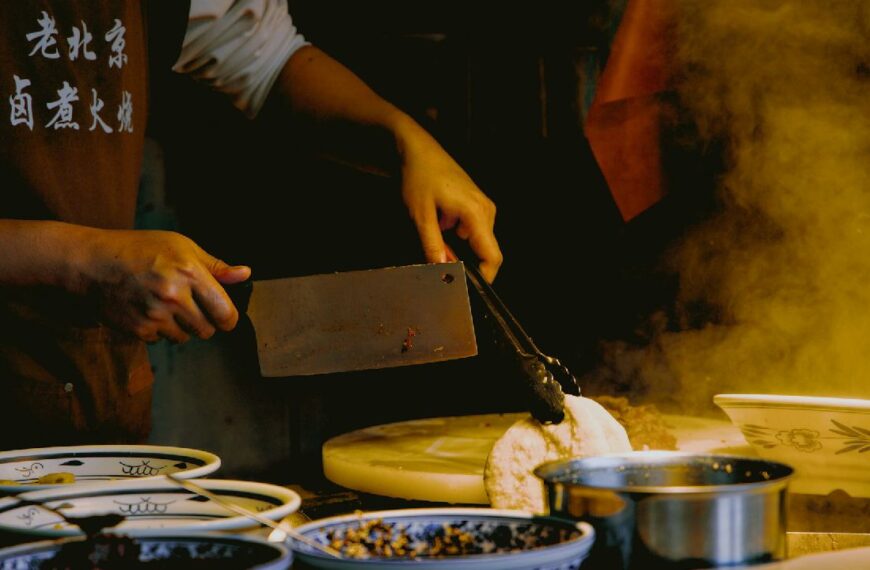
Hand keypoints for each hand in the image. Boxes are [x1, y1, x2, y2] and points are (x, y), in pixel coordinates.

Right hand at [82, 229, 249, 342]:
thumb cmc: (140, 250)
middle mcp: (174, 295)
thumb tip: (245, 274)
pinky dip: (158, 330)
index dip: (228, 318)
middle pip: (207, 331)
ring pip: (185, 338)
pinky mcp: (138, 329)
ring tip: (165, 304)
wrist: (92, 263)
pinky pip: (161, 340)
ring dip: (181, 327)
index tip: (224, 316)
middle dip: (204, 322)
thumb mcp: (181, 247)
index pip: (225, 312)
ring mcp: (155, 315)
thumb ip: (216, 266)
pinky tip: (147, 310)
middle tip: (190, 307)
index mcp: (190, 272)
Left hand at [395, 119, 502, 281]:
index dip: (484, 278)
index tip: (466, 289)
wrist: (418, 148)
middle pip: (486, 251)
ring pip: (477, 242)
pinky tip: (439, 227)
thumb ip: (432, 245)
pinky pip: (472, 231)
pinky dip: (457, 238)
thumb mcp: (420, 215)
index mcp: (477, 214)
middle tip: (439, 262)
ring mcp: (483, 207)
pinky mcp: (476, 205)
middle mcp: (486, 210)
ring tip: (435, 240)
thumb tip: (442, 270)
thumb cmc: (419, 177)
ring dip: (458, 249)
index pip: (493, 256)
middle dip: (465, 263)